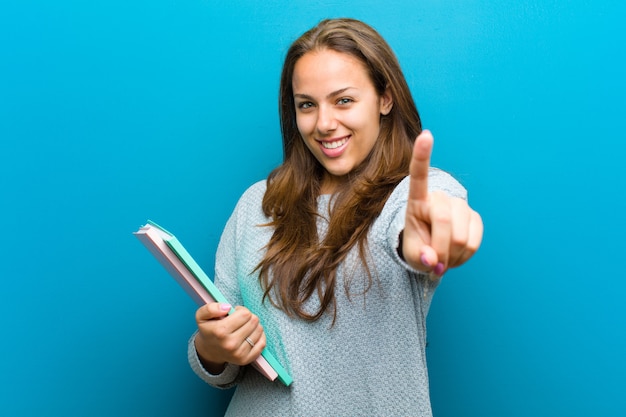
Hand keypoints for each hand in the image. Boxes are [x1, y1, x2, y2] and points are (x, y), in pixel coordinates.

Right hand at [194, 303, 266, 373]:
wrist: (209, 350)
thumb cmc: (209, 330)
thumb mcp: (201, 316)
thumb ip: (210, 308)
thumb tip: (227, 308)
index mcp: (220, 331)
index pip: (245, 314)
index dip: (241, 310)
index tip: (235, 313)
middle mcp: (230, 344)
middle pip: (254, 321)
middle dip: (248, 317)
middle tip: (239, 320)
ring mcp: (239, 353)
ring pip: (259, 330)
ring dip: (253, 326)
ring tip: (243, 327)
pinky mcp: (246, 360)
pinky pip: (262, 343)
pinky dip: (259, 336)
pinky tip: (250, 334)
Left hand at [401, 130, 482, 275]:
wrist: (433, 251)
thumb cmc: (418, 248)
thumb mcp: (411, 255)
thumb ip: (418, 256)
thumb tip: (432, 260)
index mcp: (417, 200)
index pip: (419, 175)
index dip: (422, 155)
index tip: (426, 135)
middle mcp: (439, 198)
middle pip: (443, 220)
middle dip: (439, 248)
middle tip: (434, 262)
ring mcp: (459, 206)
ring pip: (460, 236)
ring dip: (452, 255)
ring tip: (444, 257)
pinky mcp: (475, 218)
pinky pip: (474, 242)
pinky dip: (464, 256)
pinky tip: (456, 255)